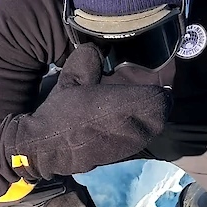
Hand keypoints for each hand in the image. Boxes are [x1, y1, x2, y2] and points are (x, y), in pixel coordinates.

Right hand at [0, 44, 169, 180]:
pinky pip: (139, 141)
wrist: (45, 147)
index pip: (161, 99)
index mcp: (123, 106)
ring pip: (151, 130)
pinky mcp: (120, 158)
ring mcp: (127, 146)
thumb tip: (96, 48)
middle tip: (146, 95)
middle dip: (156, 105)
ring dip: (148, 119)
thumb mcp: (71, 80)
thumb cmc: (59, 112)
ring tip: (135, 108)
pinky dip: (137, 132)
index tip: (152, 84)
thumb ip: (88, 61)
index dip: (159, 90)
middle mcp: (131, 128)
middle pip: (160, 116)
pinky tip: (123, 124)